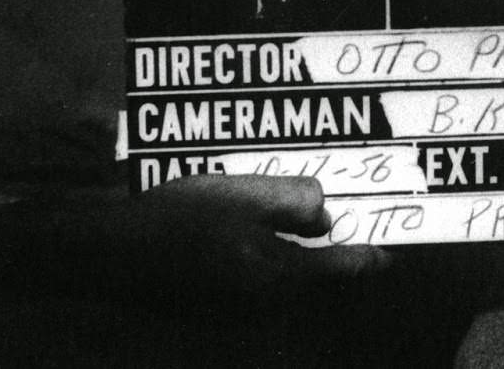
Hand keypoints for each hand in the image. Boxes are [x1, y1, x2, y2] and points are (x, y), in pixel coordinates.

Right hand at [0, 174, 387, 299]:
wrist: (111, 254)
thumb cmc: (178, 218)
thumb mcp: (241, 194)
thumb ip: (293, 202)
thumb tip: (329, 212)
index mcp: (280, 275)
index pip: (347, 269)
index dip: (373, 252)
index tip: (392, 239)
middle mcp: (268, 303)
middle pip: (322, 279)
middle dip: (337, 250)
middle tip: (346, 218)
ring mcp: (242, 310)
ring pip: (292, 281)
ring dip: (302, 254)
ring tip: (303, 218)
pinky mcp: (219, 307)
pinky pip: (262, 284)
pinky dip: (271, 261)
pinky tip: (256, 231)